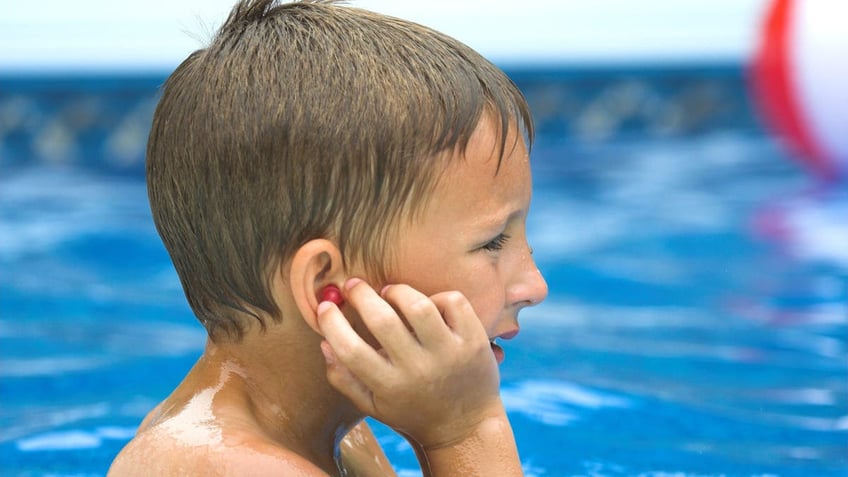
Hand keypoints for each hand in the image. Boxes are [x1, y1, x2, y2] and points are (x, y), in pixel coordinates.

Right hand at [317, 278, 502, 448]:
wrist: (465, 428)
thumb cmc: (413, 412)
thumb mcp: (373, 405)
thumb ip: (343, 377)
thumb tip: (323, 341)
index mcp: (389, 386)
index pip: (351, 350)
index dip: (332, 323)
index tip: (325, 307)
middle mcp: (418, 369)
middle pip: (383, 320)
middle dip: (361, 295)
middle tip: (353, 285)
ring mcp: (449, 354)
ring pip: (419, 306)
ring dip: (397, 291)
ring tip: (389, 292)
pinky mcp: (473, 341)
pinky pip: (453, 302)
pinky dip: (437, 296)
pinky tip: (428, 304)